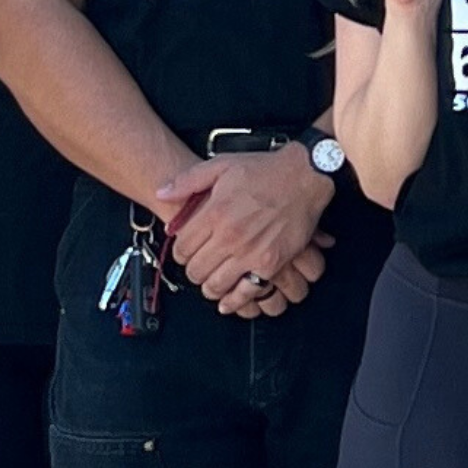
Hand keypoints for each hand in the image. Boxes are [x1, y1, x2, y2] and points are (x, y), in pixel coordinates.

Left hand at [160, 150, 331, 305]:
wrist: (304, 176)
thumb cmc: (266, 170)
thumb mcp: (221, 165)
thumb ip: (188, 181)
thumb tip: (162, 192)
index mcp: (215, 212)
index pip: (182, 247)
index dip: (180, 252)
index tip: (185, 252)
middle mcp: (230, 236)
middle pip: (195, 270)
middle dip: (193, 271)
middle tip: (197, 268)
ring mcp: (250, 253)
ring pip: (216, 285)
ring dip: (209, 288)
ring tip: (211, 283)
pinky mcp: (270, 264)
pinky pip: (246, 293)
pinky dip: (234, 301)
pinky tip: (228, 302)